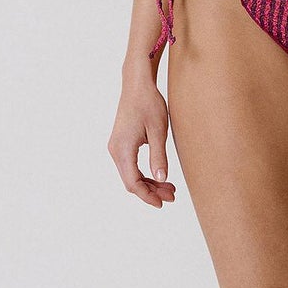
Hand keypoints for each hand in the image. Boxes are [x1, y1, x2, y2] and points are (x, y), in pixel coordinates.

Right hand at [108, 68, 177, 206]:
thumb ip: (159, 157)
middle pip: (130, 181)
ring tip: (169, 188)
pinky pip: (130, 165)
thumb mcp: (158, 131)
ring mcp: (117, 147)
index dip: (147, 196)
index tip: (162, 203)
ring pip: (130, 174)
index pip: (132, 182)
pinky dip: (143, 173)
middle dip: (151, 191)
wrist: (137, 85)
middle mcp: (116, 150)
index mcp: (123, 149)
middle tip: (172, 195)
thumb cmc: (149, 104)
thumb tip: (161, 179)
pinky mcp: (121, 143)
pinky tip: (159, 175)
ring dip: (148, 183)